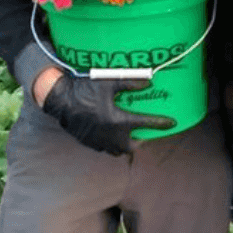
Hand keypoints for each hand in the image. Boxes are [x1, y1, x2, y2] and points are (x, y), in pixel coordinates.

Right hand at [41, 75, 175, 154]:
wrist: (60, 101)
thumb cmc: (84, 90)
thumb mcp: (109, 82)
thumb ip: (130, 83)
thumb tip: (149, 83)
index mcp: (118, 120)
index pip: (146, 124)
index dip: (161, 123)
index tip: (172, 123)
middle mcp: (111, 135)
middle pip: (134, 145)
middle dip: (142, 140)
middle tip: (146, 132)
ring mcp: (100, 141)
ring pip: (119, 150)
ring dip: (127, 144)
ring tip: (130, 134)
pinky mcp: (90, 143)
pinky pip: (106, 148)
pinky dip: (113, 144)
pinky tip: (112, 134)